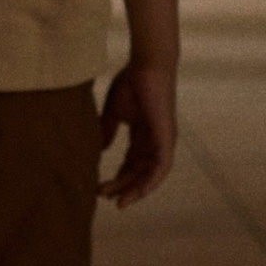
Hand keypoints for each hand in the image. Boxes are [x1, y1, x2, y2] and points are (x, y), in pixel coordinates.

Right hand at [98, 62, 176, 205]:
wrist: (147, 65)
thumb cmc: (132, 82)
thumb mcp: (114, 110)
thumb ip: (107, 129)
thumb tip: (99, 149)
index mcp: (143, 135)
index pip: (131, 163)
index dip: (117, 177)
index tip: (100, 187)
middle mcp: (155, 142)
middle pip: (138, 172)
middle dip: (121, 185)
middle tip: (102, 195)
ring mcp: (163, 142)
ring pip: (150, 175)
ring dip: (134, 189)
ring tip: (118, 201)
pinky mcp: (167, 139)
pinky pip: (161, 168)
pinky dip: (150, 182)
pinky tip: (138, 192)